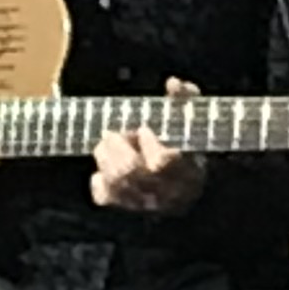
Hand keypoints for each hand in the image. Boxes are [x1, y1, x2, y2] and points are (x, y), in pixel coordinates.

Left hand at [90, 79, 209, 215]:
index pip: (164, 162)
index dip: (149, 143)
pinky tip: (106, 169)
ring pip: (114, 181)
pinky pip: (103, 196)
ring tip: (110, 143)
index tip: (145, 129)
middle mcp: (167, 194)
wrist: (180, 187)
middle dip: (118, 145)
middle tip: (116, 132)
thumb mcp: (189, 124)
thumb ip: (185, 100)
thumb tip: (174, 83)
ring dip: (105, 155)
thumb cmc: (184, 145)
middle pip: (129, 170)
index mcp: (189, 172)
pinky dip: (99, 179)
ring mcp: (144, 203)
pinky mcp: (123, 207)